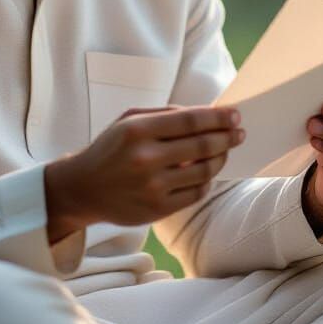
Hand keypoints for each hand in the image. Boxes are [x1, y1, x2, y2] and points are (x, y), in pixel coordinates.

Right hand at [53, 104, 245, 227]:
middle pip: (202, 146)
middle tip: (240, 133)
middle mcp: (146, 159)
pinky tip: (207, 173)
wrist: (82, 188)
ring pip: (203, 171)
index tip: (235, 116)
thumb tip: (207, 114)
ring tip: (224, 151)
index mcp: (138, 131)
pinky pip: (195, 194)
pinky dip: (207, 182)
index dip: (218, 118)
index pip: (190, 121)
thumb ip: (165, 114)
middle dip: (227, 137)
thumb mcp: (129, 120)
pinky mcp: (157, 210)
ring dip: (221, 159)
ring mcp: (152, 187)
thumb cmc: (110, 148)